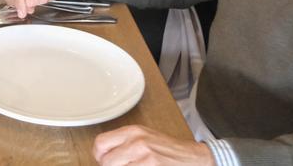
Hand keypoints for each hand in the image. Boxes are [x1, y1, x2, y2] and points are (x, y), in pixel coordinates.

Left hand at [93, 126, 214, 165]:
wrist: (193, 157)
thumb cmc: (168, 149)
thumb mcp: (143, 137)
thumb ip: (123, 143)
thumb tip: (102, 155)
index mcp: (132, 131)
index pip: (100, 143)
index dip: (99, 156)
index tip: (105, 160)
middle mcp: (137, 142)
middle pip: (106, 161)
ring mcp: (145, 157)